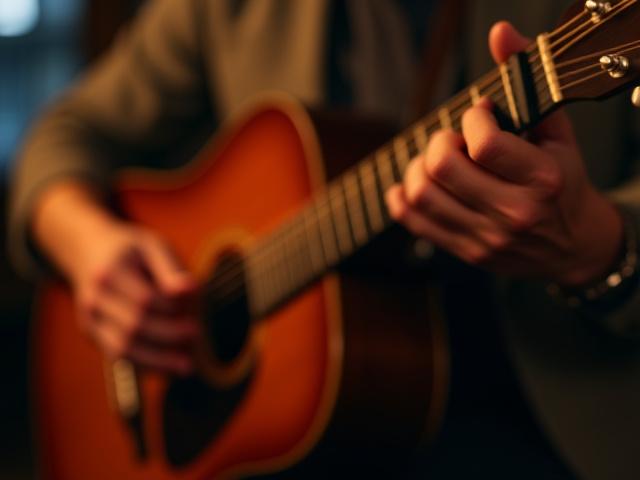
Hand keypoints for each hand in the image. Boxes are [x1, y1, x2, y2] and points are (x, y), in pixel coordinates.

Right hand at [72, 222, 198, 374]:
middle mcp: (94, 298)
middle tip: (196, 338)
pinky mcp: (92, 332)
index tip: (196, 321)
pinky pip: (118, 355)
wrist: (89, 250)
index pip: (145, 301)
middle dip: (168, 337)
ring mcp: (89, 318)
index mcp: (110, 273)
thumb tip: (191, 289)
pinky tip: (169, 368)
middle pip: (133, 327)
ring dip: (157, 361)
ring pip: (122, 349)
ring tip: (187, 366)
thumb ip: (170, 269)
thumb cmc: (131, 249)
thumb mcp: (152, 247)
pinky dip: (144, 364)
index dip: (172, 313)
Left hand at [386, 22, 622, 285]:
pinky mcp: (466, 252)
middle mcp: (513, 213)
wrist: (572, 247)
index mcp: (541, 179)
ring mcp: (486, 237)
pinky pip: (413, 222)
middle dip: (440, 141)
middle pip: (442, 167)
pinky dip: (400, 198)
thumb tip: (499, 35)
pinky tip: (409, 185)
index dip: (472, 118)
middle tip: (453, 140)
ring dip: (418, 168)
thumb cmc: (563, 184)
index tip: (481, 116)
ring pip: (422, 195)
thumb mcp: (557, 134)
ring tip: (436, 161)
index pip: (484, 143)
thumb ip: (527, 82)